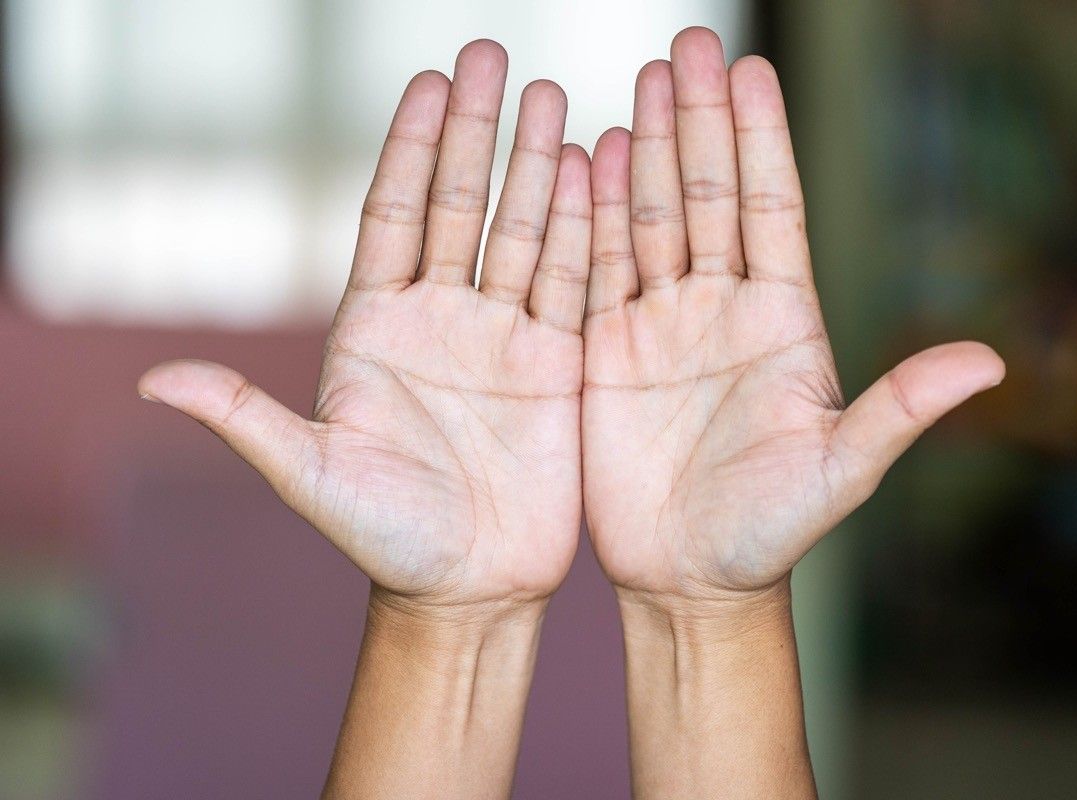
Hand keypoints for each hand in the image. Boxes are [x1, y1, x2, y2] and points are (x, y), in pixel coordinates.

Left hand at [139, 41, 591, 613]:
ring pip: (522, 231)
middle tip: (494, 56)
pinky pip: (573, 283)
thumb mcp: (311, 476)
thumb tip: (155, 381)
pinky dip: (585, 231)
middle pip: (460, 203)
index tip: (430, 83)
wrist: (466, 587)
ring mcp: (502, 335)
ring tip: (556, 95)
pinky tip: (596, 174)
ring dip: (538, 165)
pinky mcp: (556, 363)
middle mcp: (439, 317)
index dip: (410, 149)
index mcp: (376, 327)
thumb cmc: (383, 537)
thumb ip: (247, 419)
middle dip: (477, 130)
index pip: (394, 215)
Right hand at [582, 28, 1003, 603]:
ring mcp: (660, 326)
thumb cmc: (771, 530)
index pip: (771, 211)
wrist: (691, 578)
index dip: (761, 142)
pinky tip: (583, 164)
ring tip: (639, 87)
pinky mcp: (605, 352)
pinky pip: (595, 270)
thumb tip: (989, 363)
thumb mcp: (841, 472)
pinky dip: (588, 218)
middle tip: (687, 48)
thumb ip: (899, 410)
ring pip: (651, 220)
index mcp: (782, 322)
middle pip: (707, 196)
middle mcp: (721, 309)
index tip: (752, 72)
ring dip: (644, 153)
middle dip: (698, 121)